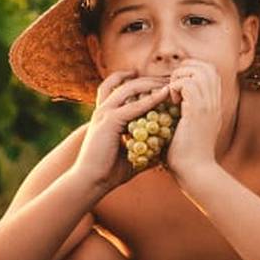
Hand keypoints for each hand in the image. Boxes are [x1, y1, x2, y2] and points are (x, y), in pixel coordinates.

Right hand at [72, 69, 171, 194]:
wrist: (90, 182)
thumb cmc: (109, 172)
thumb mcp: (130, 154)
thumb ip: (144, 146)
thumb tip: (162, 147)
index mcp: (106, 115)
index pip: (121, 89)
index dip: (140, 82)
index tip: (160, 83)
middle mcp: (103, 110)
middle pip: (126, 84)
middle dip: (148, 79)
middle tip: (168, 77)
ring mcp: (104, 113)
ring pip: (130, 88)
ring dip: (151, 83)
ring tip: (169, 82)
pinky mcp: (109, 121)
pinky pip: (133, 106)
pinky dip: (150, 99)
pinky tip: (164, 94)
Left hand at [164, 59, 223, 182]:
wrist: (194, 173)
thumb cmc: (185, 157)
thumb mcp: (187, 130)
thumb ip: (184, 114)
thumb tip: (168, 105)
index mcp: (213, 105)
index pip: (210, 71)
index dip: (192, 70)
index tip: (176, 85)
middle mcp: (214, 102)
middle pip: (207, 66)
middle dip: (185, 69)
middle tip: (172, 86)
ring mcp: (208, 105)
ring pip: (197, 71)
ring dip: (179, 77)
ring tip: (171, 95)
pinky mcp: (198, 111)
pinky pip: (187, 84)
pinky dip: (175, 88)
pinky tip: (170, 103)